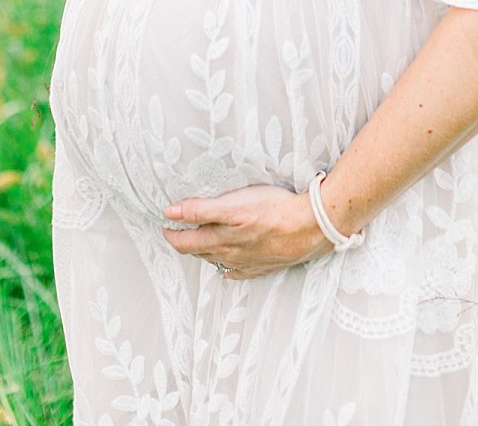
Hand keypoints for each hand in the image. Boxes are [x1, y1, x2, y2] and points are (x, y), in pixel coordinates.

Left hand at [161, 184, 331, 279]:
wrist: (312, 227)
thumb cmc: (274, 209)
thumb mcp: (233, 204)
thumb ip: (200, 209)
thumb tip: (171, 213)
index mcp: (219, 238)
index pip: (184, 239)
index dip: (171, 229)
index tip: (165, 220)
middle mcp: (230, 254)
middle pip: (197, 251)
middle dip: (182, 241)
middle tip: (174, 230)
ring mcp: (247, 263)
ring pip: (216, 260)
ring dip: (203, 251)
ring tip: (197, 240)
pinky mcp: (263, 266)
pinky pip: (238, 272)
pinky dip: (227, 267)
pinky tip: (226, 265)